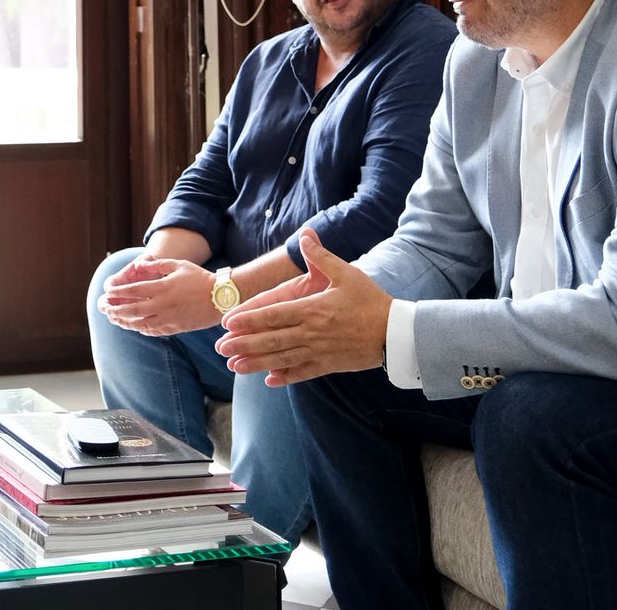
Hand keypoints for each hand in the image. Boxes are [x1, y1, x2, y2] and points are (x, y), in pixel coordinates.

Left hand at [99, 256, 218, 336]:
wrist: (221, 298)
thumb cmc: (200, 278)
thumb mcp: (178, 265)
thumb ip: (156, 265)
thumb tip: (137, 266)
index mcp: (163, 287)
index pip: (133, 291)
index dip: (118, 292)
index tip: (107, 292)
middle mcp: (163, 304)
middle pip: (132, 309)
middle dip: (115, 309)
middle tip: (103, 308)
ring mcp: (169, 318)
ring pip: (140, 323)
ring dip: (124, 321)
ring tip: (113, 319)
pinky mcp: (175, 328)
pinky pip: (153, 330)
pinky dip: (140, 329)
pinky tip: (133, 326)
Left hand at [215, 228, 391, 385]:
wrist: (396, 333)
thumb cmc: (370, 300)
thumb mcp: (346, 273)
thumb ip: (321, 257)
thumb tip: (305, 235)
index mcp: (312, 310)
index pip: (272, 315)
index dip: (248, 320)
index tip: (227, 323)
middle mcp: (311, 333)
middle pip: (271, 340)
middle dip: (243, 344)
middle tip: (221, 349)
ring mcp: (319, 352)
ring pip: (282, 359)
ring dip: (256, 363)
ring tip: (235, 367)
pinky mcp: (329, 365)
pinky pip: (303, 373)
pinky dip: (285, 377)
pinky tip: (269, 381)